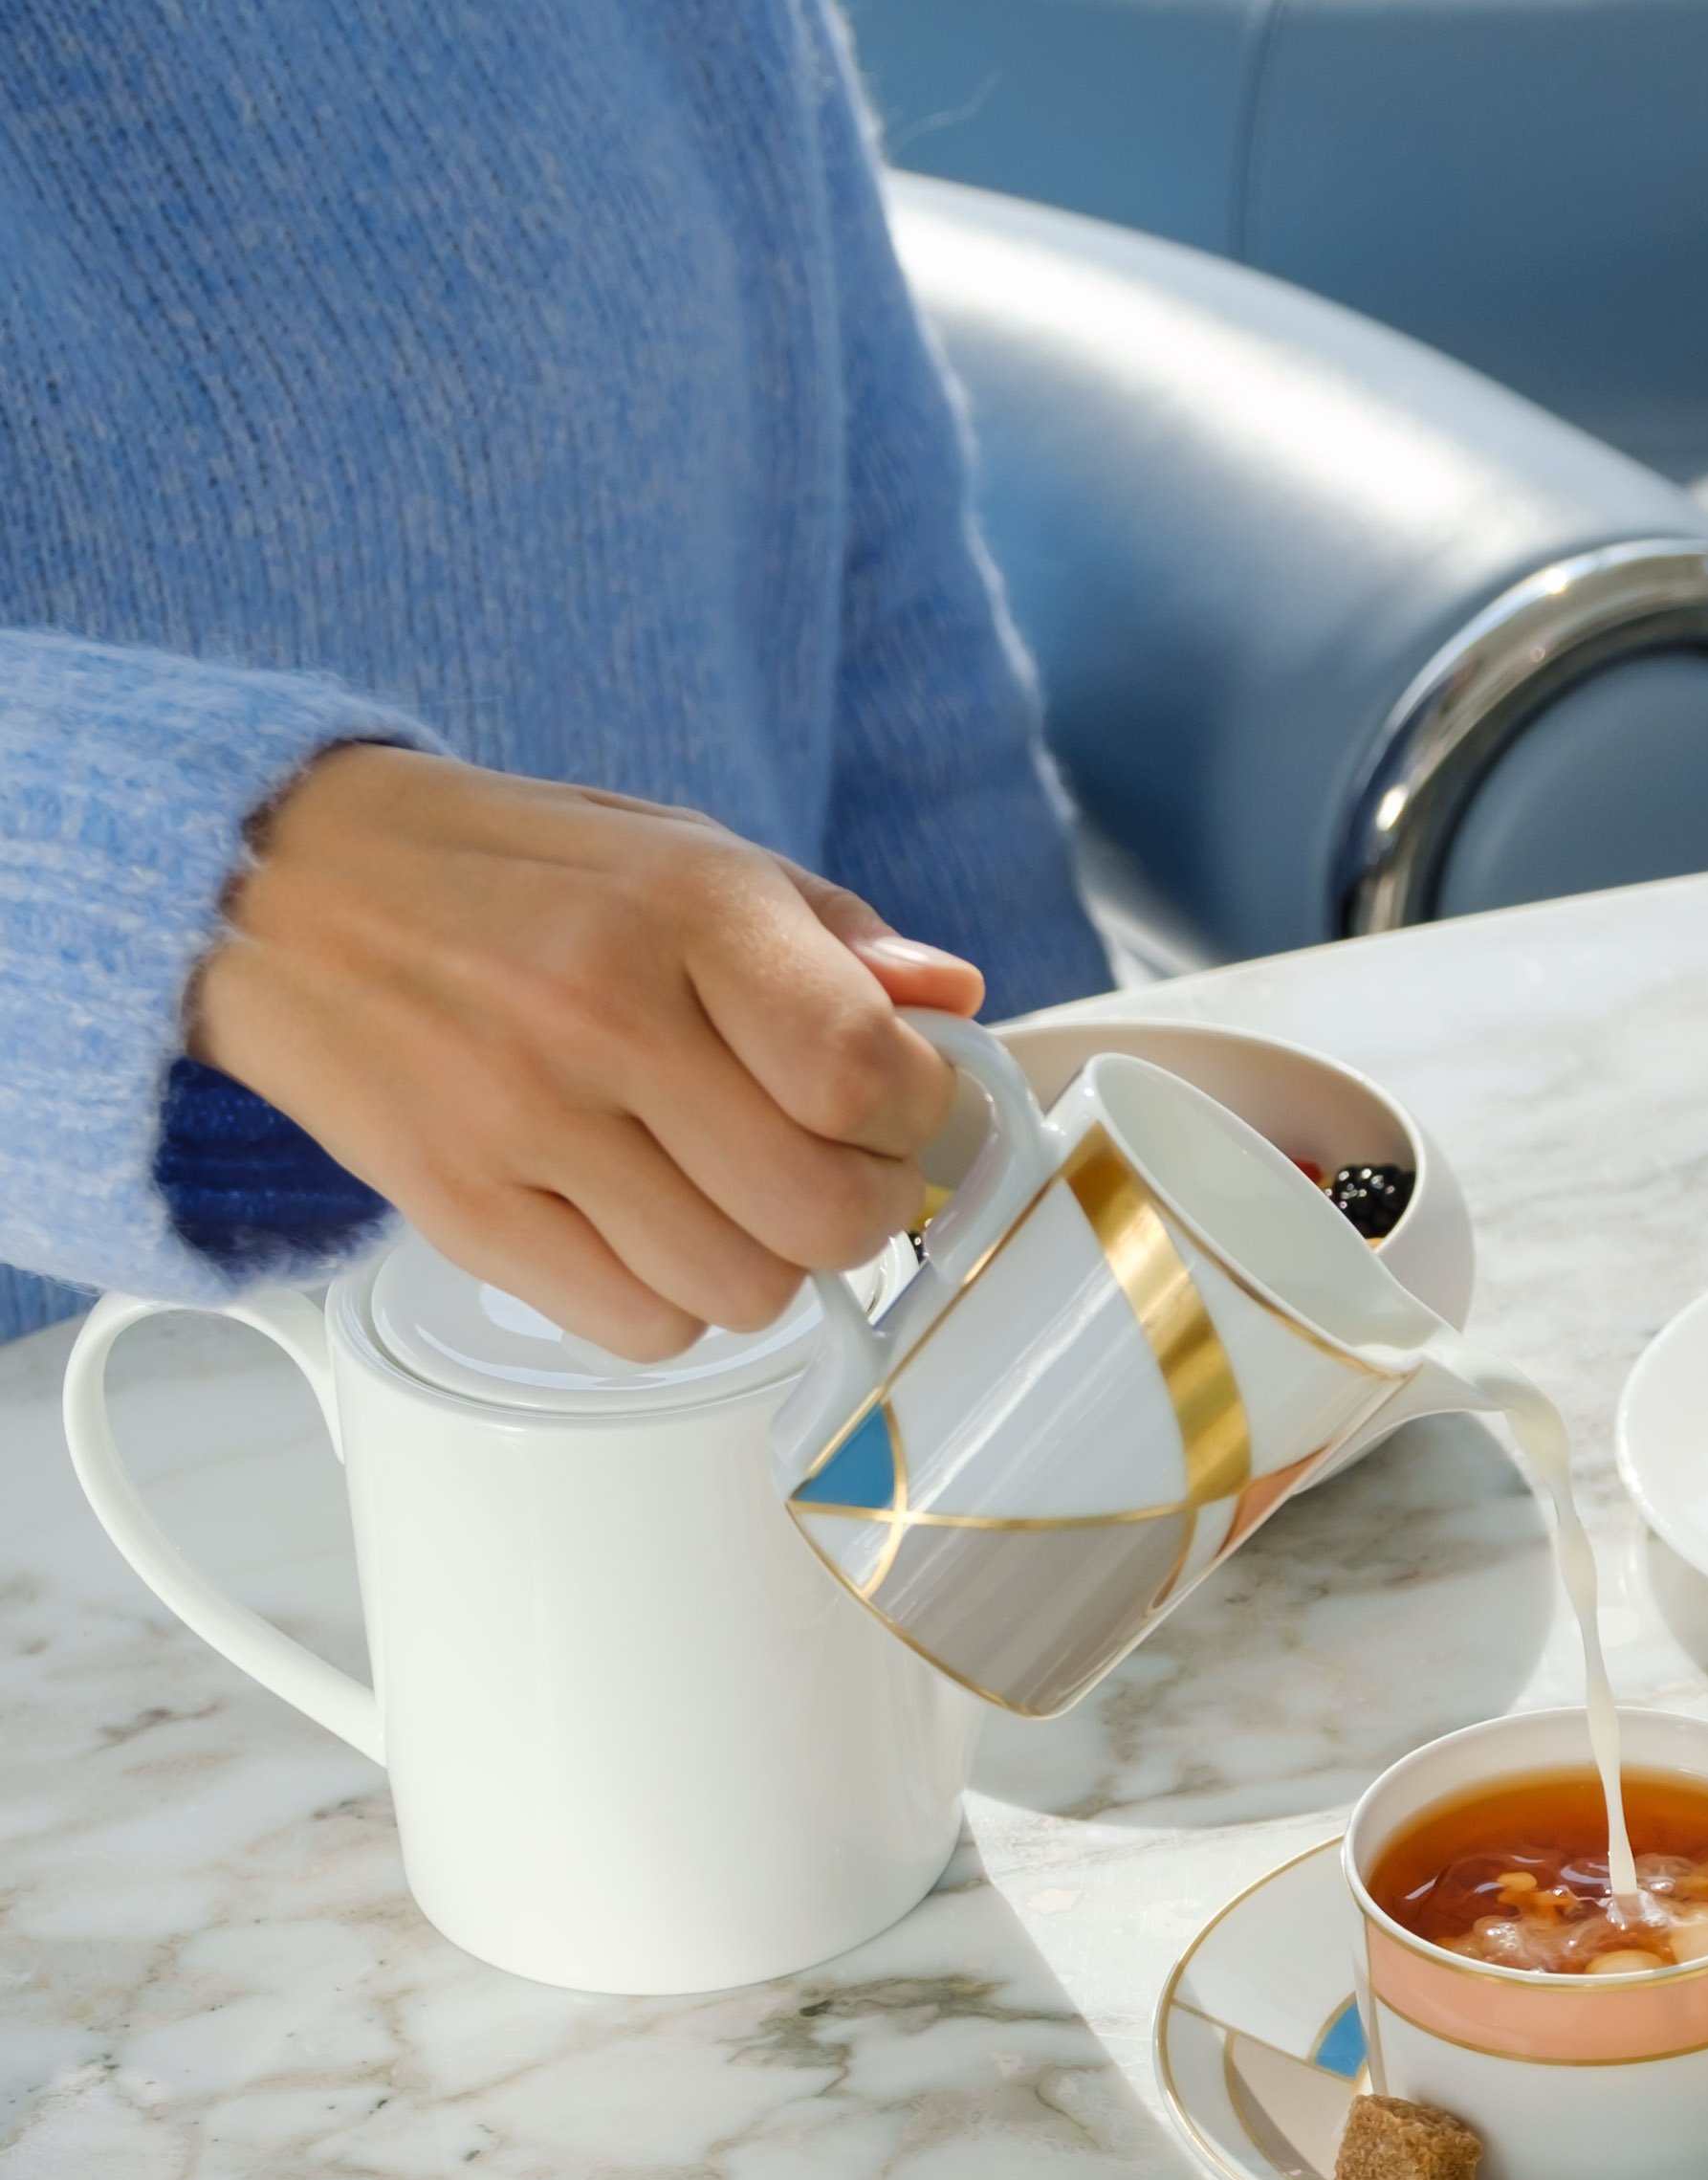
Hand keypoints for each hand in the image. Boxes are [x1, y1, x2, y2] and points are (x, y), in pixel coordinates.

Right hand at [191, 747, 986, 1362]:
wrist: (281, 884)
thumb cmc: (504, 877)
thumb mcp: (676, 851)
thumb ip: (830, 931)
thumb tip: (953, 1002)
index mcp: (681, 907)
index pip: (868, 1076)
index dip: (919, 1118)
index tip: (901, 1111)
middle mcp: (600, 1014)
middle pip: (824, 1215)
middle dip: (859, 1210)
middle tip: (829, 1172)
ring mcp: (522, 1121)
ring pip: (742, 1293)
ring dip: (761, 1264)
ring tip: (723, 1196)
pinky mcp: (462, 1209)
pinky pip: (639, 1328)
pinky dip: (667, 1301)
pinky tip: (641, 1227)